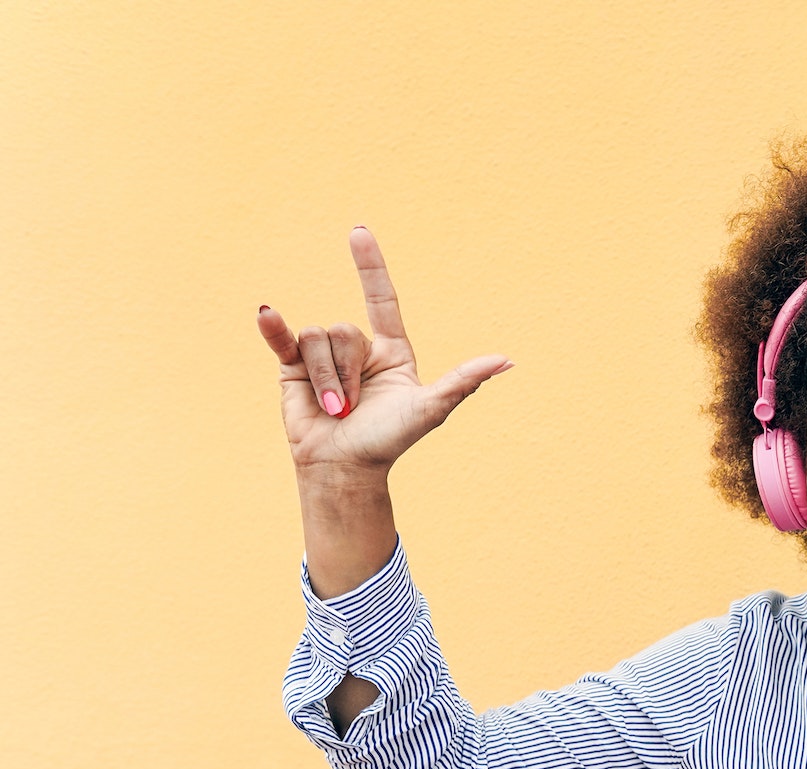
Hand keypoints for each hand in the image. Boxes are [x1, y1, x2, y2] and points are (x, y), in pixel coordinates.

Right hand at [256, 226, 511, 476]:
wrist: (345, 468)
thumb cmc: (390, 440)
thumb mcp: (431, 408)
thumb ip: (464, 380)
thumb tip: (507, 360)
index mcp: (392, 351)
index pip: (381, 299)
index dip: (370, 266)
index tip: (358, 232)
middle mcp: (357, 349)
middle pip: (347, 329)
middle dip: (350, 371)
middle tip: (355, 407)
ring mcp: (322, 357)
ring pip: (318, 338)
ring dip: (327, 379)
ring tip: (336, 409)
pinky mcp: (291, 368)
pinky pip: (281, 338)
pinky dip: (273, 327)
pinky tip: (267, 313)